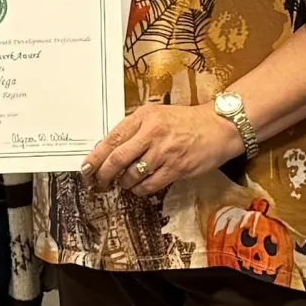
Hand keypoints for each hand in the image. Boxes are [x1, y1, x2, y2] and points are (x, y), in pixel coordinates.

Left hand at [82, 102, 242, 196]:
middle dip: (104, 175)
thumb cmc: (185, 122)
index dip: (95, 157)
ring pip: (132, 175)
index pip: (112, 139)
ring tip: (124, 183)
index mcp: (144, 117)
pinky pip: (150, 185)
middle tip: (99, 183)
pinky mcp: (176, 168)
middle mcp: (152, 132)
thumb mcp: (157, 116)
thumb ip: (135, 130)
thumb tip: (109, 151)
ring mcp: (165, 151)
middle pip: (118, 159)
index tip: (86, 168)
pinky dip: (140, 190)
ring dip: (124, 183)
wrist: (219, 127)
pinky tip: (140, 187)